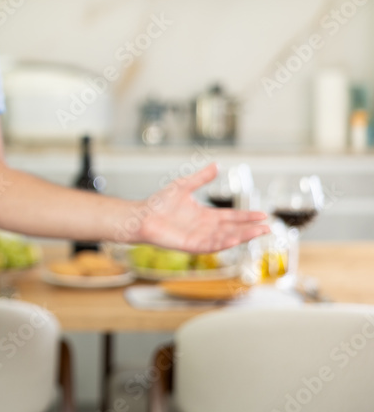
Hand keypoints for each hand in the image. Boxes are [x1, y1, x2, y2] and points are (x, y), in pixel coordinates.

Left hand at [133, 164, 269, 251]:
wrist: (142, 216)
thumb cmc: (160, 203)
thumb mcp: (184, 186)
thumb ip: (201, 178)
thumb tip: (216, 165)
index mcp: (206, 215)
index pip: (231, 217)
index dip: (247, 216)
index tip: (263, 215)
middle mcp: (205, 228)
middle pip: (233, 229)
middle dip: (250, 229)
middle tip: (269, 227)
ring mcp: (199, 237)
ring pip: (226, 238)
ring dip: (242, 236)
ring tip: (258, 232)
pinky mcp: (191, 245)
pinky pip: (210, 246)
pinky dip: (223, 243)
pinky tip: (235, 239)